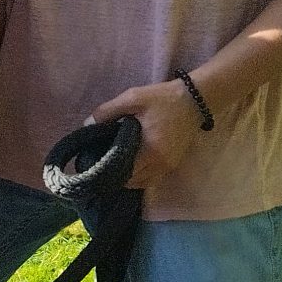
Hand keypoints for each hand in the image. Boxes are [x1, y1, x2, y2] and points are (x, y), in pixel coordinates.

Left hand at [88, 79, 205, 189]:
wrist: (195, 99)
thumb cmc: (163, 98)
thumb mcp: (132, 97)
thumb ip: (107, 111)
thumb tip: (87, 124)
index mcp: (150, 151)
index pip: (124, 172)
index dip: (107, 170)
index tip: (93, 162)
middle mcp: (161, 164)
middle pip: (132, 181)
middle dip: (115, 175)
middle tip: (100, 162)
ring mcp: (169, 166)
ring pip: (142, 183)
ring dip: (127, 177)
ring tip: (113, 164)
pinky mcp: (173, 164)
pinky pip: (152, 178)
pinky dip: (139, 175)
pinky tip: (129, 164)